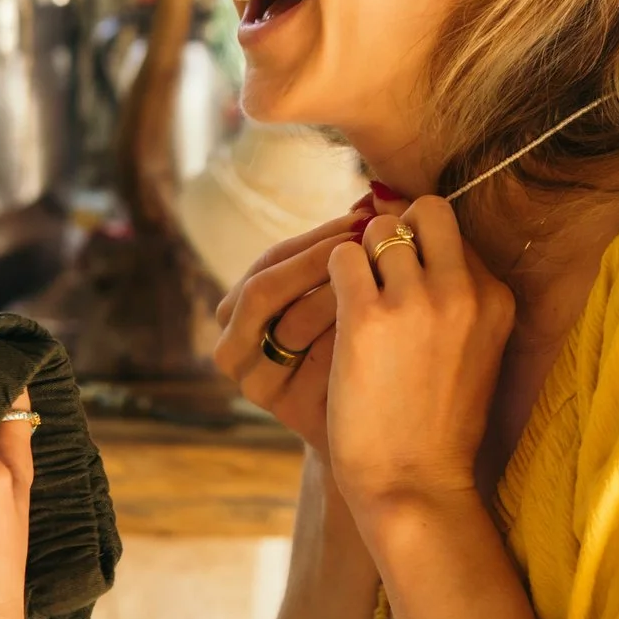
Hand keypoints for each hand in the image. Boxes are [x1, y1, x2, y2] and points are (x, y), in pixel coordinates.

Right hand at [212, 202, 376, 448]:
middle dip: (318, 259)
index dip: (317, 237)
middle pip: (264, 287)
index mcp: (238, 311)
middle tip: (369, 241)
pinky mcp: (287, 410)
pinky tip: (382, 321)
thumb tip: (384, 190)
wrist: (382, 428)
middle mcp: (234, 346)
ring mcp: (257, 382)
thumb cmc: (364, 346)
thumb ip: (353, 248)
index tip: (366, 218)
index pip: (270, 260)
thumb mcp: (349, 293)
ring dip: (336, 292)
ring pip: (289, 322)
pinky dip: (346, 335)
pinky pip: (316, 361)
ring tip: (380, 275)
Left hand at [323, 197, 514, 524]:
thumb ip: (461, 300)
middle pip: (425, 210)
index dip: (423, 249)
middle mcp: (463, 290)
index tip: (405, 278)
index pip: (455, 234)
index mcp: (496, 298)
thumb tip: (421, 242)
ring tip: (353, 300)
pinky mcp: (368, 317)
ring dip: (359, 257)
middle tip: (378, 271)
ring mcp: (416, 300)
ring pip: (377, 230)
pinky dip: (330, 276)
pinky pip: (340, 257)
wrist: (416, 484)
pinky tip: (334, 312)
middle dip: (397, 231)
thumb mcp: (477, 352)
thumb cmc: (440, 425)